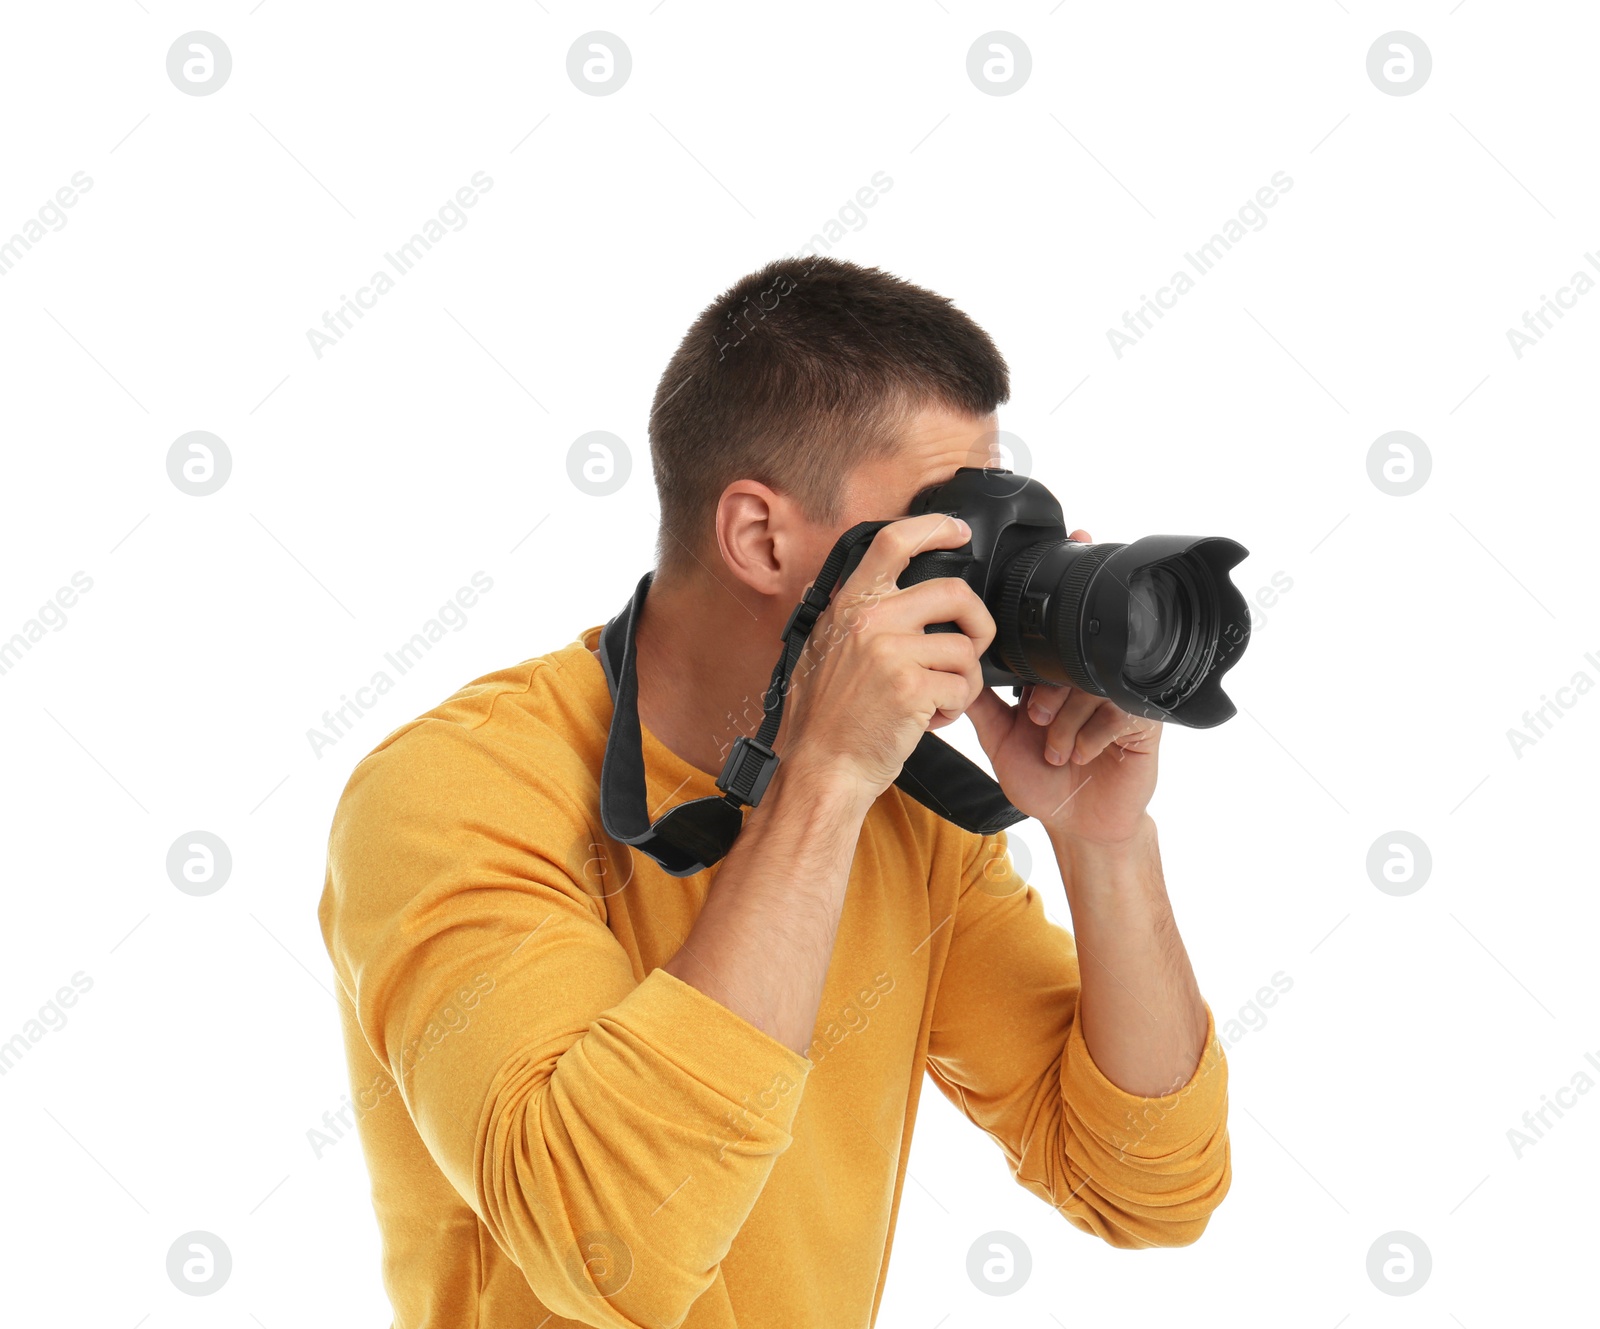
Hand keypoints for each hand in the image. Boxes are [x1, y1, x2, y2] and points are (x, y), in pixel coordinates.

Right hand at [777, 513, 995, 806]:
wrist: (820, 767)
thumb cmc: (823, 718)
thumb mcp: (820, 650)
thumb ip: (848, 616)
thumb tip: (863, 586)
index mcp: (849, 606)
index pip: (893, 543)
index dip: (933, 528)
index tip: (959, 531)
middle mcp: (869, 620)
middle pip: (954, 591)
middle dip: (977, 621)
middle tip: (972, 645)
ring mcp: (891, 651)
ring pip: (964, 647)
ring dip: (962, 679)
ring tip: (935, 700)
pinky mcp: (912, 686)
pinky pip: (963, 684)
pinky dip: (956, 707)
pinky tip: (930, 718)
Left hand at [965, 530, 1161, 846]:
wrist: (1078, 825)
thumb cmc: (1041, 782)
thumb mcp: (999, 739)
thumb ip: (979, 701)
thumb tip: (953, 664)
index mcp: (1052, 677)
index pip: (1049, 637)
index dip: (1050, 609)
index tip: (1050, 575)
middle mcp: (1085, 681)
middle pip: (1069, 655)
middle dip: (1048, 688)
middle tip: (1034, 719)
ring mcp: (1116, 698)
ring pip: (1091, 682)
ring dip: (1067, 720)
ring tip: (1054, 749)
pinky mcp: (1144, 721)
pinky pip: (1119, 709)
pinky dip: (1093, 734)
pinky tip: (1082, 754)